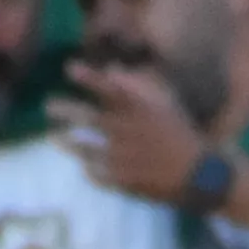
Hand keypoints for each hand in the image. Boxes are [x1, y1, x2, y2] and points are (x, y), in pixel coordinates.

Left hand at [47, 52, 210, 203]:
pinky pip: (95, 174)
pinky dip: (88, 170)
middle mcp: (126, 130)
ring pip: (84, 147)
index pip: (107, 88)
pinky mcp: (121, 180)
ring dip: (66, 141)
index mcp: (139, 110)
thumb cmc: (182, 134)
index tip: (69, 68)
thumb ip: (138, 84)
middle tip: (48, 105)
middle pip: (87, 117)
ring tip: (53, 137)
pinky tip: (83, 166)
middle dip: (64, 110)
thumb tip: (112, 69)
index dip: (87, 77)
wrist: (200, 175)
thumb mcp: (165, 103)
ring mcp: (121, 157)